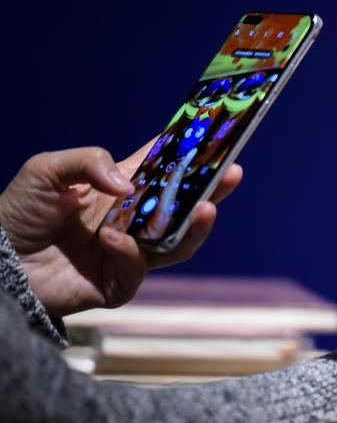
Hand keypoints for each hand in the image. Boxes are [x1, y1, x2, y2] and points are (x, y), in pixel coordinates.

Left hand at [0, 144, 241, 315]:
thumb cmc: (18, 213)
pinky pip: (137, 268)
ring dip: (194, 227)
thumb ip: (89, 162)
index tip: (214, 139)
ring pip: (178, 243)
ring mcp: (129, 253)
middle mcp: (132, 221)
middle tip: (230, 173)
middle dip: (211, 190)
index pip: (163, 168)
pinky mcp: (118, 283)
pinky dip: (128, 251)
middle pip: (183, 207)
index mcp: (120, 190)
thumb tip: (130, 184)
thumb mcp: (47, 170)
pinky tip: (110, 237)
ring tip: (205, 209)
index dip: (189, 154)